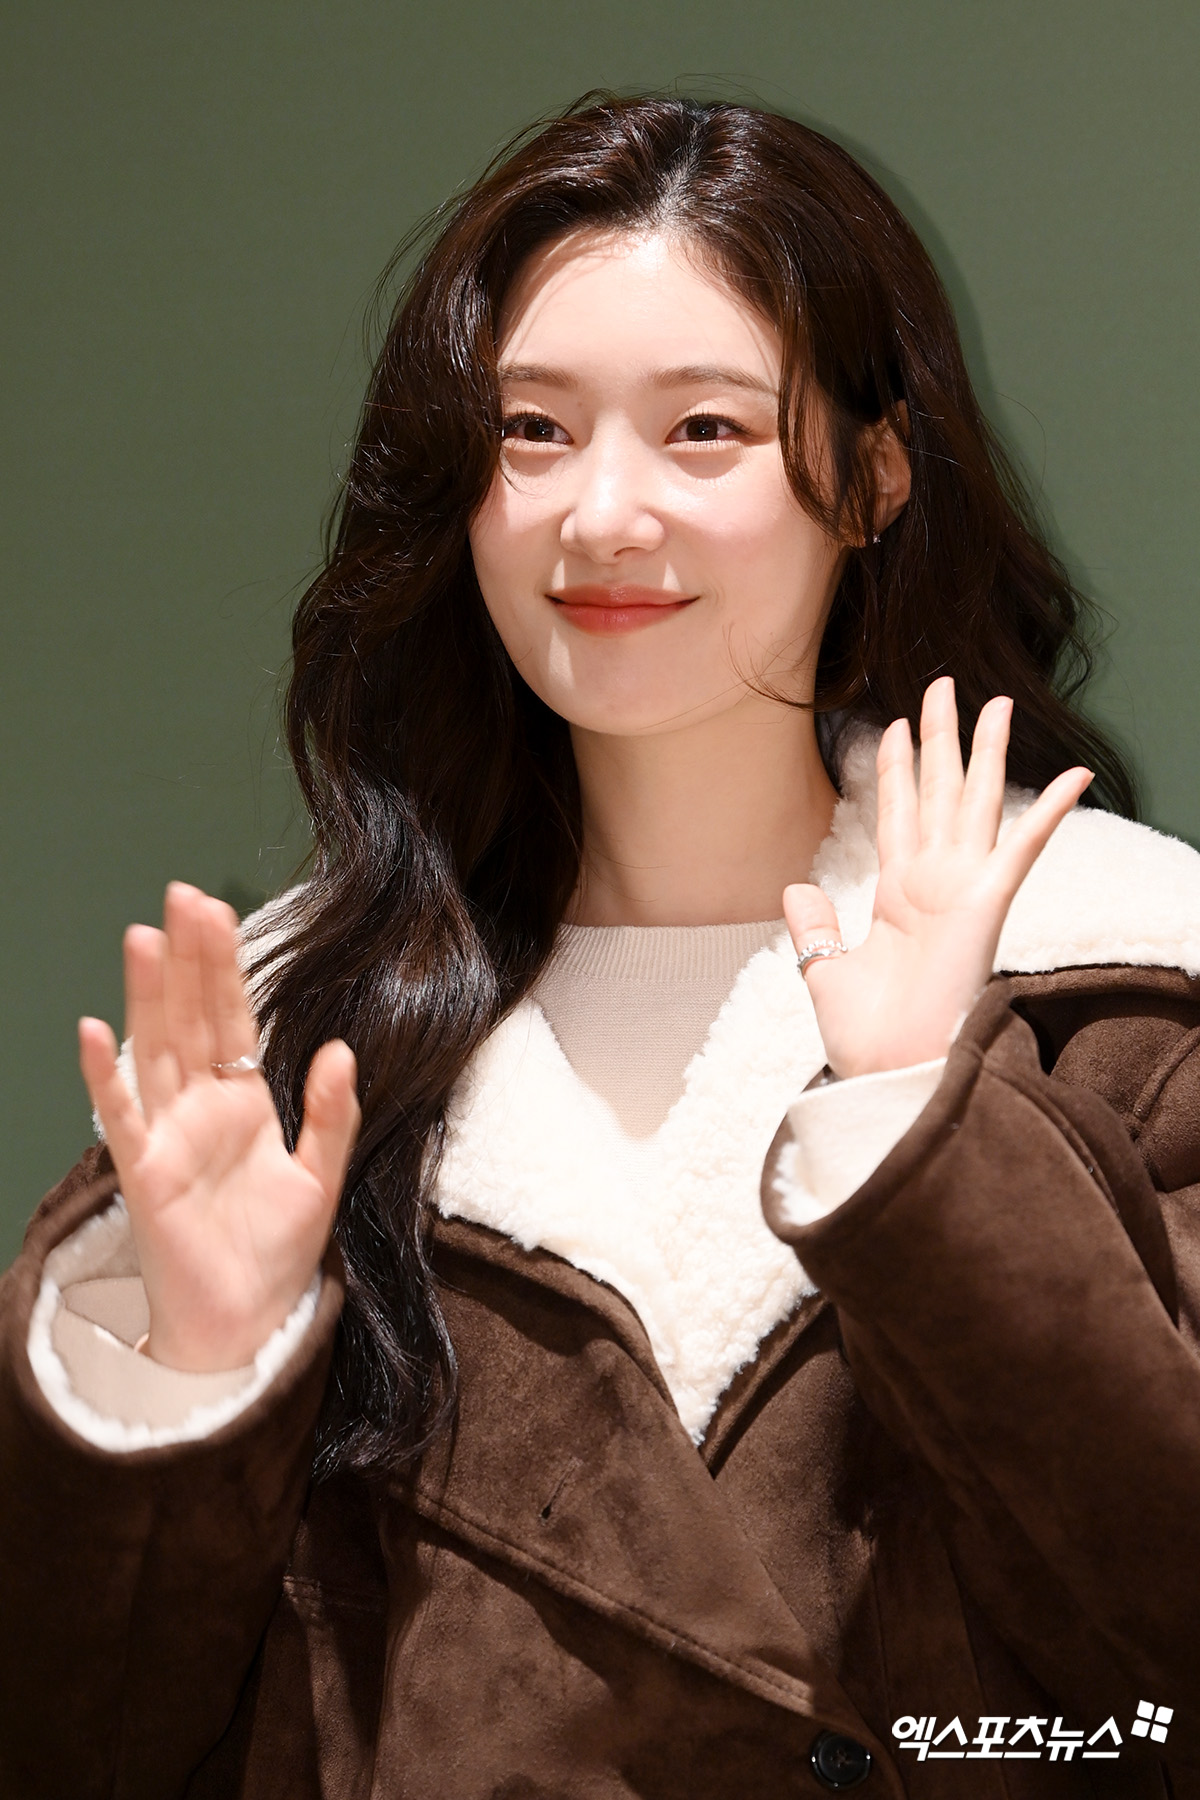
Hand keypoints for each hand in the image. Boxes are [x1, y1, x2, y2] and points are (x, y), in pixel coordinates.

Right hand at [79, 882, 359, 1370]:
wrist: (248, 1324)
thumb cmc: (276, 1254)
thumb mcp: (322, 1177)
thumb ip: (332, 1114)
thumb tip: (338, 1048)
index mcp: (243, 1104)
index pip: (232, 1020)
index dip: (225, 967)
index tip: (216, 910)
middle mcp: (200, 1110)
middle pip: (192, 1020)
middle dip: (190, 960)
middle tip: (183, 895)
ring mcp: (168, 1137)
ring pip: (157, 1052)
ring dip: (149, 997)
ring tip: (144, 937)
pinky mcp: (145, 1175)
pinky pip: (122, 1118)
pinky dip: (105, 1077)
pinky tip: (92, 1031)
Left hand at [783, 677, 1092, 1077]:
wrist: (885, 1071)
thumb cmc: (864, 1036)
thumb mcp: (822, 970)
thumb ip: (812, 927)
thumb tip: (794, 888)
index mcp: (897, 896)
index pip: (899, 815)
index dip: (899, 769)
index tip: (895, 725)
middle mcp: (933, 884)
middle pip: (940, 794)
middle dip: (941, 740)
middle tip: (942, 685)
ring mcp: (963, 891)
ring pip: (978, 804)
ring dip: (987, 752)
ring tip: (994, 702)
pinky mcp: (988, 906)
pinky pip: (1023, 849)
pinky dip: (1049, 811)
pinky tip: (1074, 775)